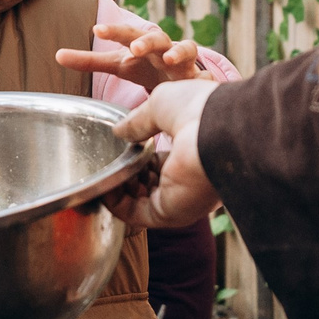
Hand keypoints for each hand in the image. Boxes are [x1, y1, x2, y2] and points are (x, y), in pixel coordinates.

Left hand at [56, 20, 205, 87]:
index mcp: (141, 43)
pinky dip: (203, 75)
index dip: (113, 32)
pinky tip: (200, 79)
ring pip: (186, 48)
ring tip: (168, 60)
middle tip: (134, 48)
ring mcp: (183, 60)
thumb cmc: (144, 67)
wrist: (176, 77)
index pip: (126, 34)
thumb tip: (56, 55)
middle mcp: (163, 47)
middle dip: (146, 41)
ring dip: (178, 52)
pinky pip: (204, 73)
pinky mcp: (198, 75)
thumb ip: (89, 61)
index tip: (97, 31)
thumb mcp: (118, 64)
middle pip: (156, 37)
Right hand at [108, 80, 223, 228]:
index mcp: (194, 152)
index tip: (120, 146)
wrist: (219, 130)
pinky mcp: (170, 213)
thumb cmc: (200, 109)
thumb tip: (119, 130)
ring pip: (139, 201)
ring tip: (100, 170)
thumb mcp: (161, 105)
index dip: (138, 155)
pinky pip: (135, 213)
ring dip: (117, 188)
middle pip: (149, 184)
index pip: (162, 161)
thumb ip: (138, 121)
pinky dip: (115, 202)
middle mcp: (190, 179)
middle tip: (107, 161)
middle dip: (126, 174)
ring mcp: (180, 198)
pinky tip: (102, 184)